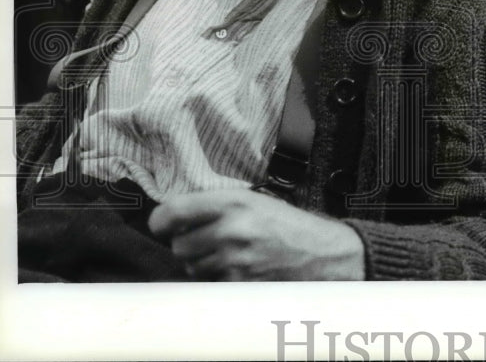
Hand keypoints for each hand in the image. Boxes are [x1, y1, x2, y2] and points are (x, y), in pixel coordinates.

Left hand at [148, 188, 365, 280]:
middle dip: (188, 245)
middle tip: (208, 241)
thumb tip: (173, 217)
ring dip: (202, 264)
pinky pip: (210, 284)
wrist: (323, 253)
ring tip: (228, 255)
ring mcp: (234, 260)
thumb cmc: (288, 225)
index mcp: (233, 201)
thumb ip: (216, 206)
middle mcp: (231, 229)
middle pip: (178, 246)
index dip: (162, 221)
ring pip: (192, 268)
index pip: (172, 213)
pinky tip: (239, 269)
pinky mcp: (240, 285)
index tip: (165, 225)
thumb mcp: (255, 200)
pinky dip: (218, 280)